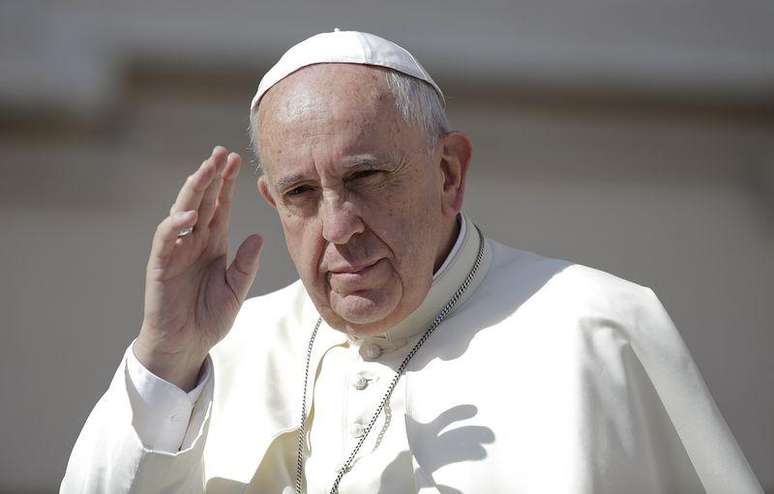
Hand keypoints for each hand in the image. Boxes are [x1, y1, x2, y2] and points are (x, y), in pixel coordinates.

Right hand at [134, 146, 262, 389]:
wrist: (186, 345)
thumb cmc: (209, 317)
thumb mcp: (236, 289)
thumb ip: (246, 264)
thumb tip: (259, 236)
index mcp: (213, 243)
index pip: (220, 206)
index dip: (227, 183)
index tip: (237, 160)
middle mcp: (193, 241)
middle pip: (202, 201)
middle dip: (211, 176)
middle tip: (221, 152)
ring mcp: (175, 250)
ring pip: (182, 211)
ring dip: (193, 190)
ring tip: (206, 170)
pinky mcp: (161, 265)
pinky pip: (166, 239)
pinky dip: (175, 225)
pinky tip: (190, 215)